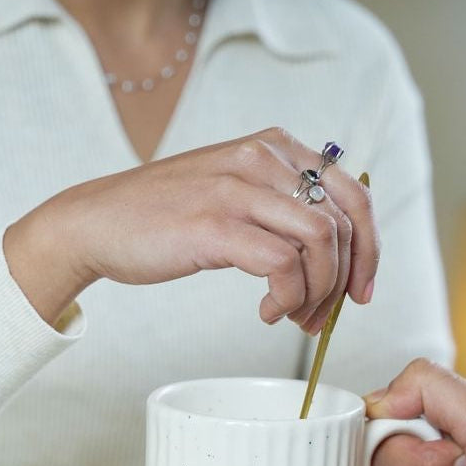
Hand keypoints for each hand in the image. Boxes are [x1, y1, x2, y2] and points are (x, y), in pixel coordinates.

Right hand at [4, 128, 378, 332]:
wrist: (96, 222)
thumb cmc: (162, 220)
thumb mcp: (232, 195)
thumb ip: (277, 209)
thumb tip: (329, 258)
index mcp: (273, 148)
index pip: (353, 195)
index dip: (369, 250)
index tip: (360, 292)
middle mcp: (262, 158)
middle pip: (344, 222)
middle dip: (344, 281)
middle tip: (320, 318)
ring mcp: (238, 189)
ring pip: (321, 242)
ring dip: (317, 293)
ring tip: (291, 316)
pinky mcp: (215, 225)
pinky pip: (282, 264)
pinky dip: (287, 297)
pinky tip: (268, 312)